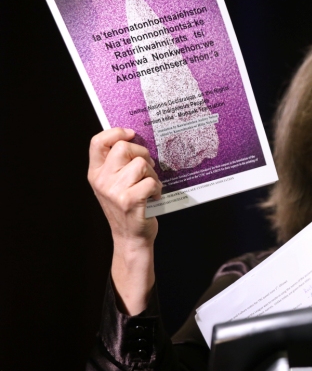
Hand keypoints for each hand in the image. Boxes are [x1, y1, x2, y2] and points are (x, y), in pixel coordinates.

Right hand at [88, 128, 161, 313]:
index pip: (97, 142)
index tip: (131, 135)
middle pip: (124, 148)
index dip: (116, 132)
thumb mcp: (114, 185)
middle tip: (148, 166)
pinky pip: (150, 181)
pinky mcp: (130, 201)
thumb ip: (117, 164)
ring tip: (150, 185)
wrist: (131, 238)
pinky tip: (154, 196)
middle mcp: (101, 181)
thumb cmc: (127, 207)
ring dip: (152, 173)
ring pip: (141, 164)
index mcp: (95, 174)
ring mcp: (114, 191)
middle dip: (142, 153)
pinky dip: (157, 187)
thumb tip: (133, 139)